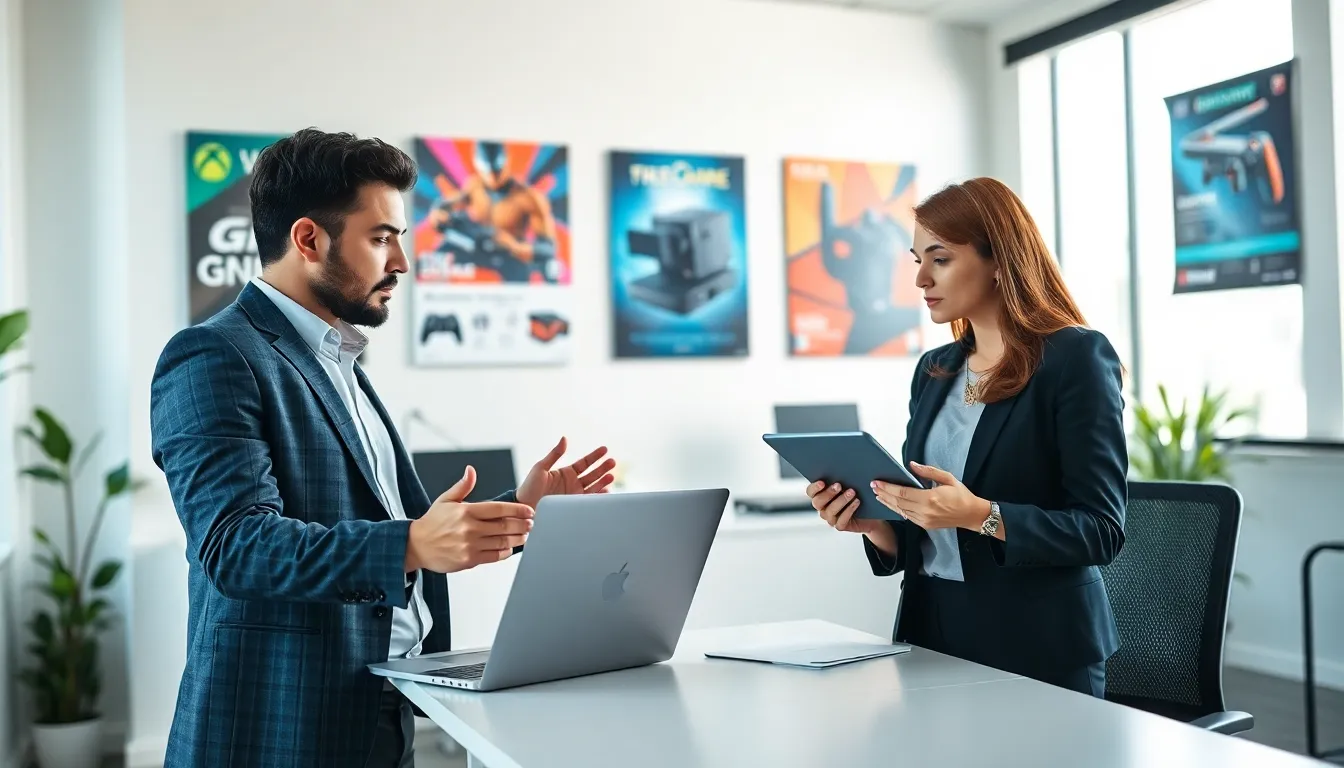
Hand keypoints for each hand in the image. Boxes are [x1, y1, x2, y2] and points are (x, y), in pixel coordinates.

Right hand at [406, 466, 535, 572]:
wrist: (415, 546)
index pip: (499, 509)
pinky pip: (494, 556)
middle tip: (531, 523)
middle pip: (504, 526)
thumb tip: (471, 470)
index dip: (518, 510)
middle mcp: (469, 528)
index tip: (530, 511)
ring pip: (502, 542)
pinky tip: (510, 547)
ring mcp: (470, 545)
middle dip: (522, 524)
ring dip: (517, 539)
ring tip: (525, 535)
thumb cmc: (432, 522)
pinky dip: (505, 552)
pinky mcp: (469, 560)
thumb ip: (462, 486)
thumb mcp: (446, 500)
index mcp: (466, 511)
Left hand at [516, 437, 615, 509]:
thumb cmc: (529, 487)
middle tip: (613, 462)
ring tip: (611, 476)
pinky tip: (605, 492)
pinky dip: (598, 497)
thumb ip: (554, 454)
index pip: (584, 463)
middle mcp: (572, 483)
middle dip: (603, 468)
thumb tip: (564, 438)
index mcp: (566, 473)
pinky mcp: (573, 506)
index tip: (605, 449)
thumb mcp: (540, 468)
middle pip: (592, 474)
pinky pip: (589, 501)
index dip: (595, 456)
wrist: (525, 508)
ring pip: (593, 487)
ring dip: (603, 481)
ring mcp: (574, 495)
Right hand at [806, 481, 883, 535]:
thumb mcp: (849, 483)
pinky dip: (849, 510)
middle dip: (828, 493)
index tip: (823, 482)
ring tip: (852, 492)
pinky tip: (856, 502)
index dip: (814, 487)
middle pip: (817, 502)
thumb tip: (842, 466)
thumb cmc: (858, 493)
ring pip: (830, 511)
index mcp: (820, 495)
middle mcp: (822, 508)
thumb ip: (842, 477)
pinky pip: (841, 520)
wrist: (870, 513)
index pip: (810, 492)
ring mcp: (830, 518)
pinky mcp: (840, 526)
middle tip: (839, 485)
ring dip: (841, 500)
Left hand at [871, 461, 988, 530]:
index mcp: (930, 498)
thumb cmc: (961, 495)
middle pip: (898, 502)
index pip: (902, 492)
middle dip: (884, 494)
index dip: (887, 487)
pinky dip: (897, 509)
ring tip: (878, 495)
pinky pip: (907, 516)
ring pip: (900, 511)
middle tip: (873, 486)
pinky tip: (891, 504)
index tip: (877, 482)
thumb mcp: (947, 478)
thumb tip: (911, 465)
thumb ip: (928, 471)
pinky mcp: (925, 525)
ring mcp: (924, 520)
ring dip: (887, 502)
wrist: (972, 515)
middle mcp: (925, 511)